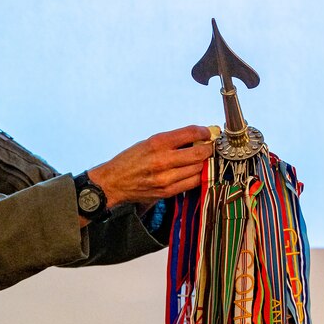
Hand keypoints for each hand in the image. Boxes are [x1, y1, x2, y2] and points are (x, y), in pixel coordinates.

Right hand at [89, 125, 213, 206]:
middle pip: (199, 154)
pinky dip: (198, 176)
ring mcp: (166, 178)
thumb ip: (173, 140)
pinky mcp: (167, 191)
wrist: (114, 182)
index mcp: (157, 143)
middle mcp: (162, 160)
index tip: (208, 133)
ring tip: (202, 159)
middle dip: (208, 149)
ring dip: (204, 163)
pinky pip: (192, 183)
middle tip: (209, 147)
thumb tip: (197, 137)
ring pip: (198, 169)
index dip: (204, 132)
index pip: (190, 133)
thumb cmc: (131, 160)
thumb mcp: (149, 142)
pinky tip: (195, 171)